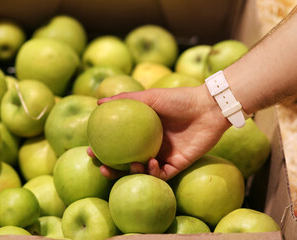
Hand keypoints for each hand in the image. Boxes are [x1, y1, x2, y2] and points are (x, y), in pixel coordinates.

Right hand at [88, 84, 231, 180]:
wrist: (208, 107)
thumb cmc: (179, 99)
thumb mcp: (150, 97)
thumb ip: (126, 99)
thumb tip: (98, 101)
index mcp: (143, 133)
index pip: (119, 144)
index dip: (104, 149)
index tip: (90, 150)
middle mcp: (151, 146)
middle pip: (126, 162)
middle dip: (113, 169)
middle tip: (102, 168)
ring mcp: (164, 156)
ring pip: (143, 172)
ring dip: (133, 172)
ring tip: (129, 165)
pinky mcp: (178, 164)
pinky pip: (162, 175)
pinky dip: (154, 172)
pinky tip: (151, 164)